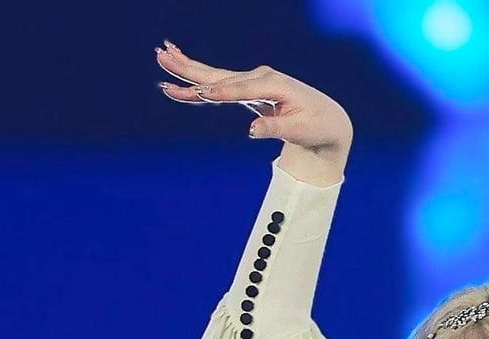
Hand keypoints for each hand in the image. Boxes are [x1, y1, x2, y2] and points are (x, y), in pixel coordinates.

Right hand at [155, 42, 351, 185]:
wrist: (326, 119)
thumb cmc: (315, 126)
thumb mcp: (300, 130)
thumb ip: (275, 128)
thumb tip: (252, 131)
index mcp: (273, 84)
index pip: (240, 89)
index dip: (221, 92)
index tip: (200, 92)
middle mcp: (260, 77)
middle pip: (220, 74)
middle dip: (192, 69)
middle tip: (163, 58)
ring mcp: (253, 80)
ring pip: (215, 76)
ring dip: (188, 68)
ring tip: (162, 57)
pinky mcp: (248, 88)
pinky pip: (220, 83)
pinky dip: (199, 79)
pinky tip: (182, 72)